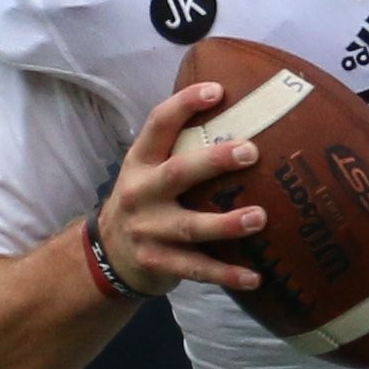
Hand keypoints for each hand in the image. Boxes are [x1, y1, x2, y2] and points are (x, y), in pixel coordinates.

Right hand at [97, 81, 272, 296]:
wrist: (109, 254)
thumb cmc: (147, 200)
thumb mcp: (150, 169)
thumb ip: (182, 148)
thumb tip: (244, 114)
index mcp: (141, 161)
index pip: (158, 124)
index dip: (185, 104)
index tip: (218, 90)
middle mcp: (140, 193)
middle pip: (177, 173)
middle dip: (213, 161)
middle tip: (251, 151)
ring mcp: (148, 230)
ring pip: (189, 226)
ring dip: (226, 223)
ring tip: (260, 217)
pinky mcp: (158, 262)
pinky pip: (196, 268)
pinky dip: (226, 274)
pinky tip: (255, 277)